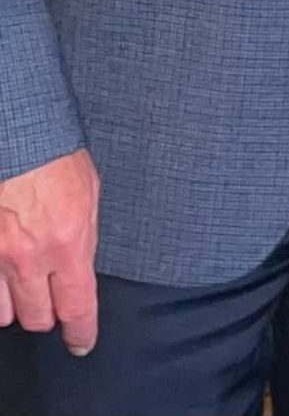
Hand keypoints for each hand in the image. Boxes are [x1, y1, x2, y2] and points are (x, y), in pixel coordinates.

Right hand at [0, 148, 99, 356]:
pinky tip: (4, 275)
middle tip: (51, 296)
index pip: (76, 306)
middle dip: (47, 313)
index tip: (82, 343)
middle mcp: (29, 258)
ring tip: (25, 281)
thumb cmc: (55, 158)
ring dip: (17, 303)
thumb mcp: (88, 195)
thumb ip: (83, 237)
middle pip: (37, 318)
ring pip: (4, 313)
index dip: (80, 331)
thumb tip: (79, 269)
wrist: (17, 137)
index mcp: (68, 242)